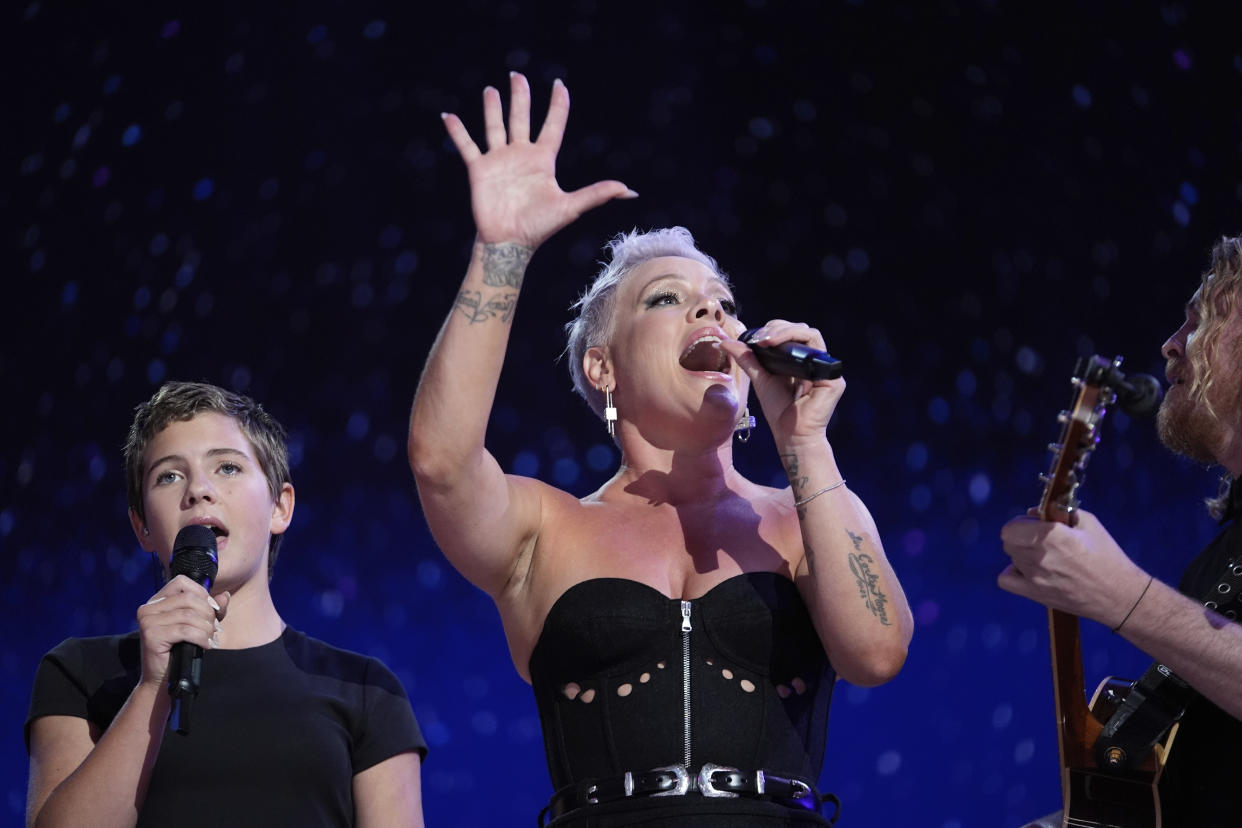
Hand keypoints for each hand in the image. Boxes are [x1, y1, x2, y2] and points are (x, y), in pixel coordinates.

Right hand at [135, 575, 229, 688]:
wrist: (162, 679)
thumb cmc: (180, 650)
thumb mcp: (198, 625)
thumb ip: (212, 610)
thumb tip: (224, 595)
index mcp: (157, 601)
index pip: (182, 582)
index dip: (202, 593)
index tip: (212, 610)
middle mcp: (148, 608)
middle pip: (189, 598)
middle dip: (208, 614)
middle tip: (213, 629)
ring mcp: (148, 621)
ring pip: (189, 615)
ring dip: (206, 628)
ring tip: (209, 639)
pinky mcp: (151, 635)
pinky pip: (186, 630)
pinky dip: (201, 637)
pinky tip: (205, 645)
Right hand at [442, 72, 634, 247]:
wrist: (510, 243)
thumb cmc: (540, 227)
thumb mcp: (571, 207)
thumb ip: (597, 194)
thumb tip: (629, 191)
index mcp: (543, 160)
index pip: (552, 125)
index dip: (557, 105)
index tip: (559, 85)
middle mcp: (521, 155)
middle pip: (521, 118)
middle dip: (520, 97)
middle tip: (517, 75)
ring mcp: (499, 160)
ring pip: (495, 126)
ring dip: (492, 108)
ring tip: (491, 90)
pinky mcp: (480, 169)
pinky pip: (467, 146)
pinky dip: (457, 131)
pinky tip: (448, 116)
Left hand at [719, 319, 843, 445]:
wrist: (790, 434)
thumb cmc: (779, 410)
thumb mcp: (760, 379)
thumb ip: (747, 359)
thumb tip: (725, 342)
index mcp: (800, 359)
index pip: (791, 331)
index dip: (775, 328)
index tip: (757, 337)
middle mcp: (815, 360)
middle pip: (802, 329)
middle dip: (780, 328)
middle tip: (761, 338)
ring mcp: (826, 368)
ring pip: (812, 336)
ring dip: (788, 333)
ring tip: (768, 341)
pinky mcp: (833, 378)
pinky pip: (819, 354)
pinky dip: (799, 349)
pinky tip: (783, 355)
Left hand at [998, 509, 1148, 626]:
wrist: (1119, 594)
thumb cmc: (1106, 556)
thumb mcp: (1088, 523)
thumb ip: (1057, 512)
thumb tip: (1031, 512)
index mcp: (1051, 536)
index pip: (1011, 527)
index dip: (1022, 524)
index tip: (1035, 524)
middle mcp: (1038, 556)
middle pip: (1009, 542)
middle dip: (1022, 536)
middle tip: (1042, 540)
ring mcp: (1034, 578)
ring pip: (1012, 558)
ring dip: (1022, 553)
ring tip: (1046, 557)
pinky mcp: (1035, 595)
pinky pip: (1006, 580)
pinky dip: (1014, 573)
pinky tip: (1031, 572)